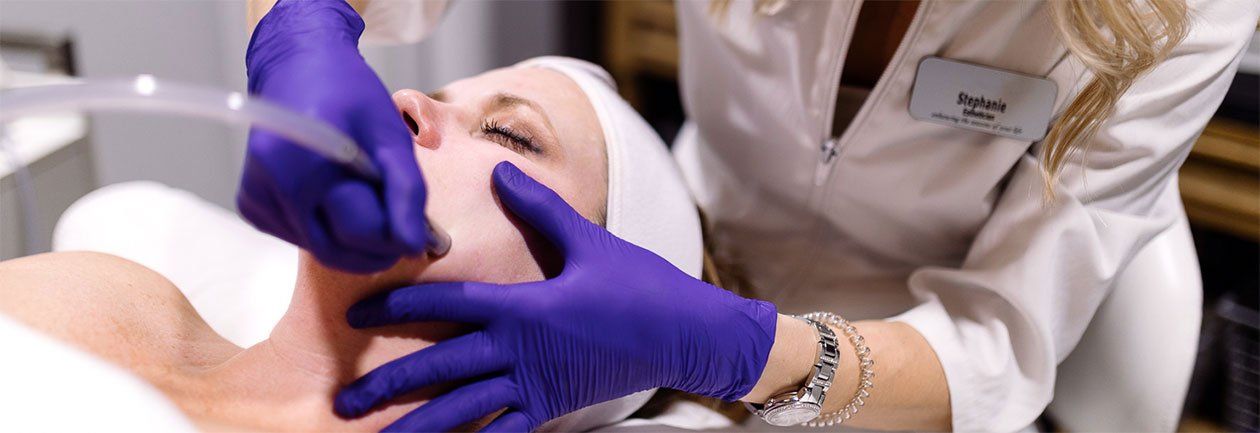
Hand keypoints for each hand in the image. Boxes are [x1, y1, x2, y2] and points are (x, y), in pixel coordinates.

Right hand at [238, 0, 427, 272]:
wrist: (298, 65)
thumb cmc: (350, 95)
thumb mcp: (390, 137)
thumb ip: (406, 193)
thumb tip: (413, 247)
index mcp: (302, 165)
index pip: (357, 234)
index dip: (394, 237)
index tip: (416, 226)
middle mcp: (269, 186)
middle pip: (334, 250)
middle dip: (373, 245)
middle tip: (397, 220)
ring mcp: (255, 199)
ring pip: (319, 247)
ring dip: (350, 233)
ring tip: (360, 188)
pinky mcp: (251, 206)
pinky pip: (301, 237)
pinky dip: (325, 226)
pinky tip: (333, 192)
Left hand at [333, 162, 777, 431]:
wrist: (685, 333)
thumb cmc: (638, 284)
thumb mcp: (587, 240)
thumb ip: (538, 208)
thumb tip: (501, 170)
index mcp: (522, 306)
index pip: (446, 305)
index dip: (398, 307)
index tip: (356, 316)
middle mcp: (519, 350)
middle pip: (441, 369)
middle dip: (388, 385)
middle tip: (342, 401)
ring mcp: (535, 384)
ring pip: (465, 411)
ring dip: (418, 427)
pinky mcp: (553, 407)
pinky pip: (504, 431)